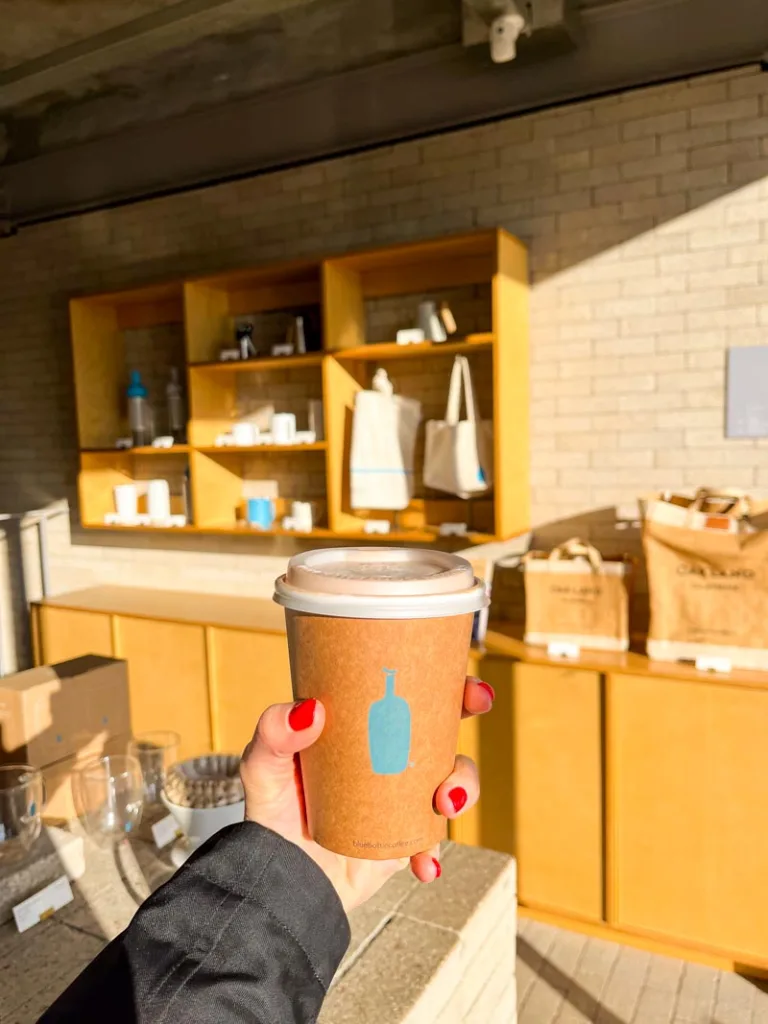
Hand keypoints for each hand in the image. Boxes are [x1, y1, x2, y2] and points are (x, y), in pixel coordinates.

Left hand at [240, 676, 493, 912]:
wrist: (280, 887)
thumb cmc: (270, 819)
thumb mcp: (262, 769)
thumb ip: (273, 735)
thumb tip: (310, 710)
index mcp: (358, 727)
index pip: (400, 689)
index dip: (435, 673)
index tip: (457, 672)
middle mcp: (387, 755)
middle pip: (440, 719)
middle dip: (468, 707)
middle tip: (477, 705)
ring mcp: (402, 798)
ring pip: (452, 778)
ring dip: (462, 785)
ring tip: (444, 802)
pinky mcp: (406, 840)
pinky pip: (435, 841)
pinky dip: (435, 852)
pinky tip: (424, 864)